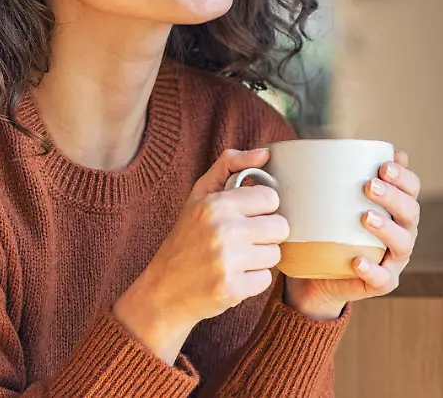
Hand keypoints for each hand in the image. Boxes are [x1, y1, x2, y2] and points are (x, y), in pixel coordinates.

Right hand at [114, 148, 289, 362]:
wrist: (163, 290)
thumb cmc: (186, 238)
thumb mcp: (199, 195)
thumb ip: (229, 165)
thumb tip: (265, 153)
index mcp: (216, 204)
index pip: (271, 198)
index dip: (262, 208)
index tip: (246, 216)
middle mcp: (222, 230)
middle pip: (280, 227)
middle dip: (265, 234)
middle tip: (243, 240)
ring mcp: (227, 261)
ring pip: (275, 254)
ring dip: (259, 258)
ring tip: (235, 259)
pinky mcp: (232, 289)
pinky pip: (266, 280)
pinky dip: (252, 281)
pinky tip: (232, 277)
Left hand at [284, 151, 420, 319]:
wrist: (318, 275)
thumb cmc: (331, 230)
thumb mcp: (334, 202)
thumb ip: (343, 177)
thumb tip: (348, 148)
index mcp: (396, 210)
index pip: (412, 189)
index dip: (404, 176)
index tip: (383, 165)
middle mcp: (402, 233)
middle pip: (410, 212)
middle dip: (393, 197)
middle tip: (369, 186)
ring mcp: (394, 260)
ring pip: (403, 244)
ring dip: (387, 229)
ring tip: (365, 218)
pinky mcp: (381, 283)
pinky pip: (382, 279)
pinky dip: (372, 270)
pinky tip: (358, 260)